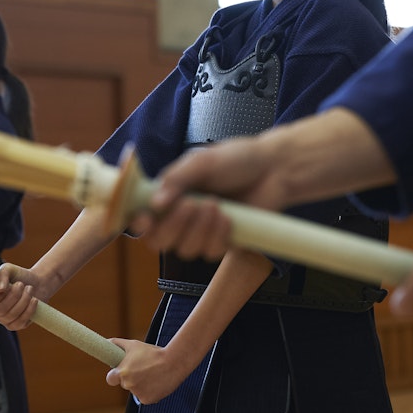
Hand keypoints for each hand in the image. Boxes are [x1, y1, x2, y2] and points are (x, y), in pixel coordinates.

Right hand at [0, 263, 40, 330]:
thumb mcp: (8, 269)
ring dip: (23, 300)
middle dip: (13, 296)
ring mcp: (5, 319)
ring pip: (11, 316)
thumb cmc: (19, 275)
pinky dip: (29, 310)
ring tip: (30, 288)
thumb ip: (1, 275)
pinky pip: (20, 322)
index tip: (7, 286)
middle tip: (21, 284)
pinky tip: (34, 300)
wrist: (38, 282)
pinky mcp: (18, 324)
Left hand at [105, 339, 191, 403]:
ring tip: (152, 373)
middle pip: (125, 383)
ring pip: (135, 389)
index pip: (110, 379)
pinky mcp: (147, 400)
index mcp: (123, 372)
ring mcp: (138, 393)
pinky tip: (156, 381)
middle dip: (131, 377)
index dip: (115, 375)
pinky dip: (149, 390)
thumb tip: (107, 342)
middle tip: (142, 368)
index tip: (119, 372)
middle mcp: (128, 385)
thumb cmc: (153, 353)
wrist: (173, 362)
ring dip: (141, 383)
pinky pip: (144, 396)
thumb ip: (118, 344)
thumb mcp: (134, 344)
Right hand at [131, 137, 280, 259]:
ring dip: (200, 230)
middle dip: (174, 226)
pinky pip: (210, 253)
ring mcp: (200, 231)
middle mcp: (180, 216)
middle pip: (159, 241)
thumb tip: (156, 203)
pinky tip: (229, 218)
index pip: (142, 217)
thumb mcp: (202, 162)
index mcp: (168, 194)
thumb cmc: (236, 159)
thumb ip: (177, 179)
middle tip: (192, 204)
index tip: (146, 219)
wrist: (272, 169)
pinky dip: (218, 236)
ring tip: (217, 205)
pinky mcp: (221, 242)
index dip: (139, 223)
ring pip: (185, 250)